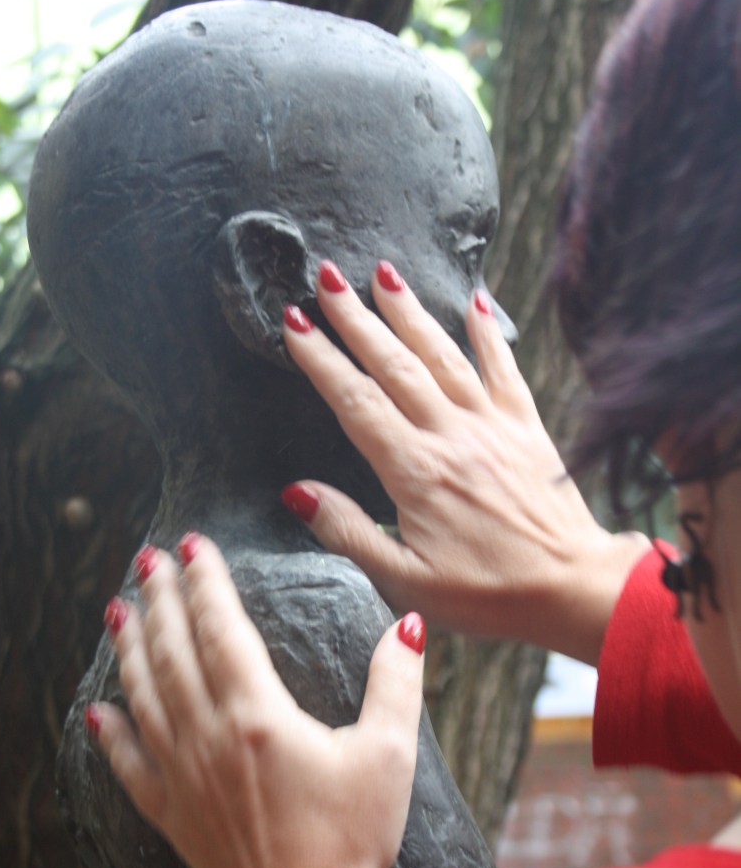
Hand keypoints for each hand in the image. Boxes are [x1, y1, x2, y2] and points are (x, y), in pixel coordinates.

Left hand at [88, 534, 426, 867]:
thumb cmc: (351, 835)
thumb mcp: (390, 754)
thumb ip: (396, 683)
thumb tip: (406, 624)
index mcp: (257, 714)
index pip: (220, 628)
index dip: (205, 582)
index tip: (191, 544)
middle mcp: (208, 736)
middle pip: (173, 651)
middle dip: (159, 599)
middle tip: (147, 558)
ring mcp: (182, 776)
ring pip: (143, 696)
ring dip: (129, 648)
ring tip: (117, 609)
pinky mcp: (172, 814)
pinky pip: (128, 765)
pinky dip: (110, 734)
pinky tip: (97, 710)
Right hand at [282, 261, 649, 665]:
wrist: (573, 589)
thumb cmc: (488, 595)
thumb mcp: (405, 581)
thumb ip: (348, 532)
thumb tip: (296, 491)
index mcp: (414, 472)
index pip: (355, 401)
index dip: (320, 359)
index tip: (293, 322)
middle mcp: (451, 436)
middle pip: (393, 364)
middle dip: (355, 317)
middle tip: (326, 278)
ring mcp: (492, 426)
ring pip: (442, 355)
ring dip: (409, 312)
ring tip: (382, 272)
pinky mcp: (527, 429)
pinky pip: (504, 369)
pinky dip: (487, 333)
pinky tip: (474, 301)